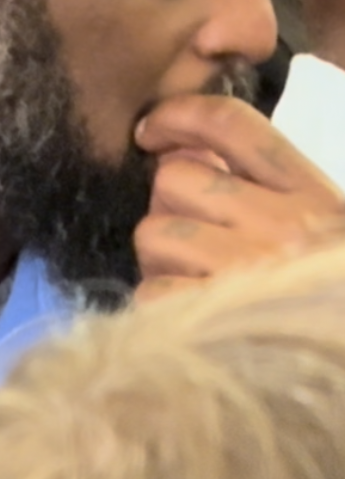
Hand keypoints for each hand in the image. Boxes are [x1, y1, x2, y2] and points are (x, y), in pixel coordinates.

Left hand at [133, 94, 344, 302]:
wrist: (344, 362)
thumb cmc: (330, 288)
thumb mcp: (324, 227)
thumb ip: (266, 189)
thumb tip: (183, 153)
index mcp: (312, 195)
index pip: (233, 125)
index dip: (179, 116)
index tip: (153, 132)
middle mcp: (281, 225)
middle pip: (174, 179)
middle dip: (170, 204)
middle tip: (193, 235)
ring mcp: (248, 271)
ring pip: (154, 232)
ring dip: (162, 256)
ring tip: (196, 279)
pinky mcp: (216, 317)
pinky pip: (153, 290)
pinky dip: (162, 303)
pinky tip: (195, 316)